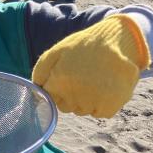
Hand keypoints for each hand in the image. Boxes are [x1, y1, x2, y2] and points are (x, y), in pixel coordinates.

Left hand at [32, 15, 149, 117]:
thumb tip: (35, 90)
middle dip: (72, 95)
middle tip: (83, 76)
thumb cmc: (84, 45)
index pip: (51, 99)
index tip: (69, 76)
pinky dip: (103, 103)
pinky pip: (100, 112)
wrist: (117, 39)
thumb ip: (40, 71)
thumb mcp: (57, 51)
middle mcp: (74, 95)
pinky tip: (106, 86)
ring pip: (83, 110)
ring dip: (87, 99)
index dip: (59, 88)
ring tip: (96, 79)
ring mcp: (93, 102)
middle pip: (67, 106)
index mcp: (59, 82)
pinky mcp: (110, 106)